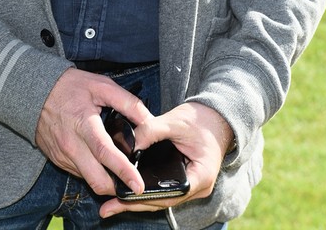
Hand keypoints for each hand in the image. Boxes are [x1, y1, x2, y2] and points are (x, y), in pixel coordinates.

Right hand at [35, 68, 152, 196]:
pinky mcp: (58, 160)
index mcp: (84, 124)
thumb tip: (148, 119)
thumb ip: (127, 102)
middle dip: (117, 188)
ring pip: (88, 180)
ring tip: (118, 171)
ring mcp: (63, 156)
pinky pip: (79, 174)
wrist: (35, 91)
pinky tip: (99, 160)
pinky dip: (92, 172)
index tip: (138, 185)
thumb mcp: (100, 85)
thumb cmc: (70, 87)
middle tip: (132, 184)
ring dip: (105, 181)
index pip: (105, 153)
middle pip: (97, 180)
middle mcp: (71, 145)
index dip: (124, 171)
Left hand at [99, 101, 233, 218]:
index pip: (171, 193)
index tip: (124, 196)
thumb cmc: (202, 119)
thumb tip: (128, 144)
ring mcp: (190, 187)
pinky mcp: (182, 181)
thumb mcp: (175, 121)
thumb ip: (151, 130)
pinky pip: (161, 191)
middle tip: (108, 208)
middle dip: (134, 205)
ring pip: (160, 200)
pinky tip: (126, 192)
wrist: (217, 118)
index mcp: (201, 175)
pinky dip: (144, 192)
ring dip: (136, 202)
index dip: (145, 196)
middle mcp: (196, 187)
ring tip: (111, 206)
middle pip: (162, 202)